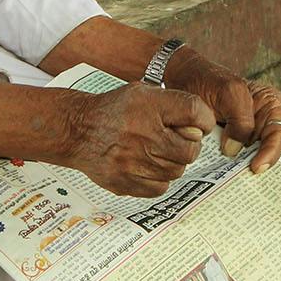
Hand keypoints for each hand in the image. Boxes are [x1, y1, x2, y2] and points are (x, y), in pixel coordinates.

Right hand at [61, 83, 217, 196]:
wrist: (77, 130)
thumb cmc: (116, 111)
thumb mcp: (143, 93)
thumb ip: (174, 105)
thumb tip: (199, 131)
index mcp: (148, 105)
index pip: (195, 112)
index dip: (203, 121)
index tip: (198, 126)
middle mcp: (141, 133)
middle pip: (190, 150)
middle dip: (188, 147)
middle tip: (175, 141)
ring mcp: (132, 161)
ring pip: (176, 171)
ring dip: (172, 163)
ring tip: (156, 152)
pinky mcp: (124, 182)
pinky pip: (159, 187)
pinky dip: (158, 179)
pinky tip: (146, 165)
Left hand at [164, 49, 280, 173]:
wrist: (183, 82)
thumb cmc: (210, 80)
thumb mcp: (230, 92)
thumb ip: (241, 118)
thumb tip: (235, 150)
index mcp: (272, 106)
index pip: (280, 133)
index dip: (271, 152)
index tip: (256, 166)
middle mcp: (264, 123)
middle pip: (269, 151)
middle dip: (258, 165)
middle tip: (244, 178)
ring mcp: (246, 137)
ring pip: (251, 160)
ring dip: (242, 171)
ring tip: (232, 182)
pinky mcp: (229, 148)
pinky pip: (234, 164)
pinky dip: (228, 171)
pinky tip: (219, 179)